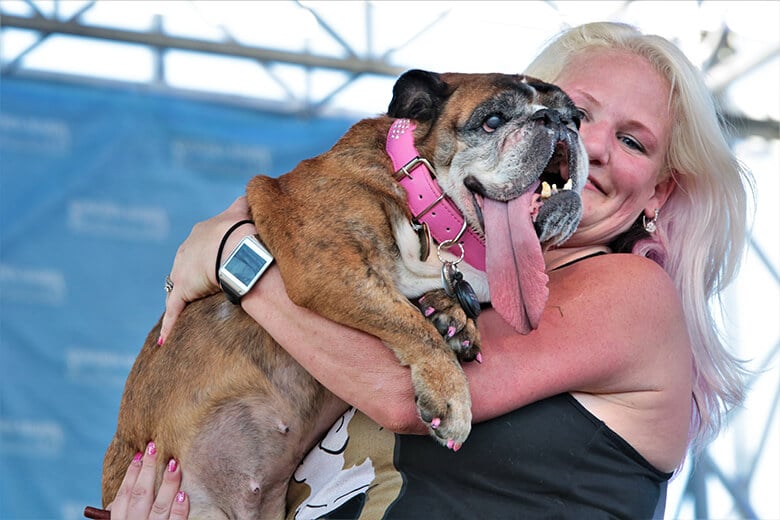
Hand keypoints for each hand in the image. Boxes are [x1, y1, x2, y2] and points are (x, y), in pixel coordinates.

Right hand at [106, 442, 188, 519]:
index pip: (123, 496)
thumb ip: (119, 515)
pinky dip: (179, 509)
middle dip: (148, 470)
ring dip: (168, 484)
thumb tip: (112, 503)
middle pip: (140, 495)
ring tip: (174, 464)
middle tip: (154, 447)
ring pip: (159, 507)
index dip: (131, 474)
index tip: (139, 455)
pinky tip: (183, 495)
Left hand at [159, 196, 254, 343]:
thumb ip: (250, 201)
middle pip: (186, 264)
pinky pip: (174, 311)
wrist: (235, 244)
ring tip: (191, 305)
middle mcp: (187, 250)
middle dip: (193, 273)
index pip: (202, 243)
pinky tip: (165, 340)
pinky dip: (170, 325)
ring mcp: (182, 271)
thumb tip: (258, 190)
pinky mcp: (182, 291)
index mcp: (202, 232)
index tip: (218, 257)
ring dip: (183, 296)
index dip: (210, 250)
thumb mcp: (247, 209)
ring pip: (178, 287)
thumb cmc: (243, 227)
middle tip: (205, 282)